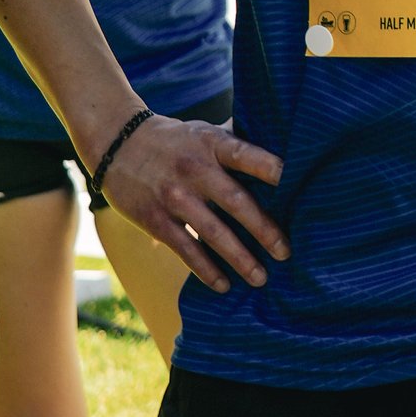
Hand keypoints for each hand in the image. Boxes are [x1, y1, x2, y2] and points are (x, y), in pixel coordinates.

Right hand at [102, 115, 287, 294]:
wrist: (116, 143)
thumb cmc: (175, 140)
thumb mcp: (204, 131)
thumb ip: (237, 141)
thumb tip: (282, 142)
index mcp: (212, 143)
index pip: (247, 155)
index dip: (272, 169)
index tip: (299, 186)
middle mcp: (194, 169)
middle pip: (236, 202)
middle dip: (264, 230)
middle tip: (286, 253)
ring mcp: (174, 196)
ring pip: (213, 233)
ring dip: (239, 258)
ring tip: (261, 278)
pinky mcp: (155, 219)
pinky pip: (185, 249)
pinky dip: (206, 270)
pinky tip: (224, 285)